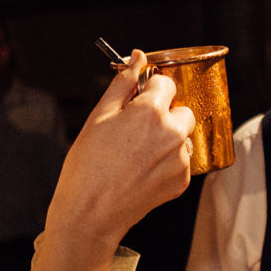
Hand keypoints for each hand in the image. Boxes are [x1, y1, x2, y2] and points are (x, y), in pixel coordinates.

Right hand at [44, 49, 194, 260]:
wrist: (91, 213)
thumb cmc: (88, 165)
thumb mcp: (99, 116)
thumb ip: (123, 83)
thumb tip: (138, 57)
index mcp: (151, 111)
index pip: (165, 83)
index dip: (149, 90)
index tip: (137, 101)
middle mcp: (172, 133)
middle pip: (180, 109)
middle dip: (163, 114)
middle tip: (135, 131)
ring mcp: (180, 159)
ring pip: (182, 136)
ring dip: (167, 139)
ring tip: (136, 155)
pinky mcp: (182, 181)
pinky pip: (181, 160)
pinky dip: (167, 162)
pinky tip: (142, 171)